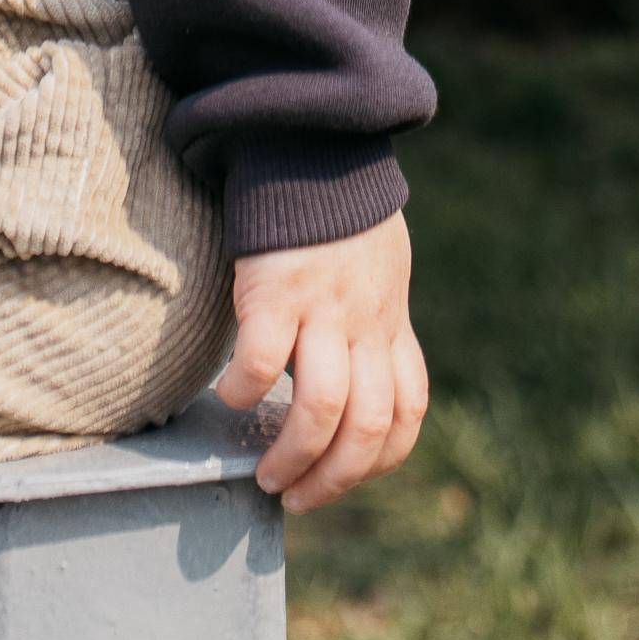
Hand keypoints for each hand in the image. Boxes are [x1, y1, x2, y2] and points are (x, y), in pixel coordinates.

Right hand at [216, 210, 426, 509]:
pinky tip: (231, 396)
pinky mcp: (278, 287)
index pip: (407, 412)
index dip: (377, 460)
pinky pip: (262, 362)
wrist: (314, 142)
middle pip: (366, 426)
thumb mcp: (380, 268)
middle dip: (331, 479)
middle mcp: (365, 321)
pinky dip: (245, 392)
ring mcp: (324, 306)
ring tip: (264, 474)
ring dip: (292, 456)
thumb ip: (373, 318)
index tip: (342, 477)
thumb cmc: (339, 209)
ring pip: (322, 409)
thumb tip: (354, 373)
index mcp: (390, 320)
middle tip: (294, 497)